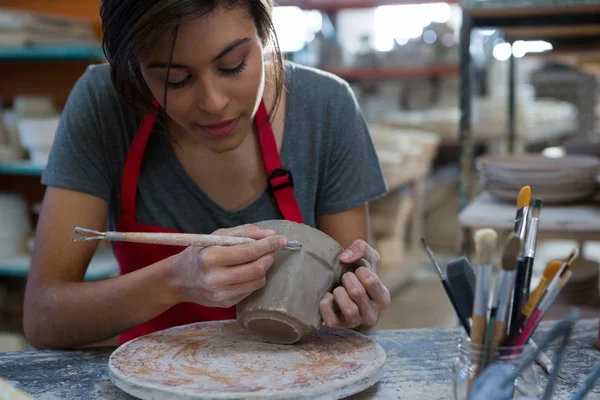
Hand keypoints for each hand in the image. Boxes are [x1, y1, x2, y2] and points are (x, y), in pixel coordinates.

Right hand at [171, 224, 288, 307]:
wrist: (178, 279)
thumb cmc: (200, 252)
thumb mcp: (217, 236)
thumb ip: (244, 232)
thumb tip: (271, 235)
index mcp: (211, 257)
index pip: (249, 251)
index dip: (269, 245)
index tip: (283, 239)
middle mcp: (215, 278)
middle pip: (256, 269)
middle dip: (269, 257)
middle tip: (272, 249)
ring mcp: (220, 294)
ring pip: (257, 281)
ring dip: (264, 268)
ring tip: (259, 259)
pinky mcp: (225, 304)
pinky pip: (250, 290)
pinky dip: (254, 279)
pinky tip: (247, 271)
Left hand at [319, 239, 390, 328]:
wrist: (341, 281)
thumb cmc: (358, 269)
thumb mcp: (366, 255)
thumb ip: (361, 248)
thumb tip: (345, 258)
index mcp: (383, 298)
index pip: (371, 280)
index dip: (359, 271)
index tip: (357, 271)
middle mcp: (372, 314)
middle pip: (357, 293)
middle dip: (347, 279)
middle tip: (345, 277)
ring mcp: (355, 322)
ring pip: (349, 309)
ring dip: (339, 292)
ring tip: (338, 287)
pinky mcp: (338, 326)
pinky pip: (331, 319)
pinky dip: (326, 304)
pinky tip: (328, 296)